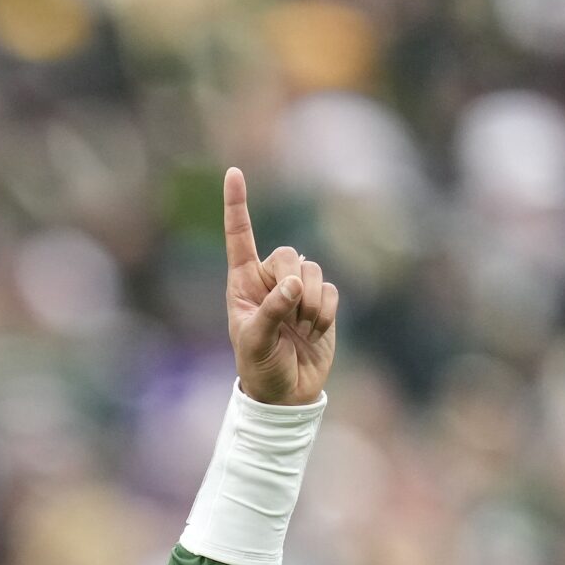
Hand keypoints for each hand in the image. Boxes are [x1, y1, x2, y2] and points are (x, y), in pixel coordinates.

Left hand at [223, 168, 337, 406]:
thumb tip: (293, 284)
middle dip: (294, 282)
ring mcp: (296, 290)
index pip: (239, 237)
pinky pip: (330, 291)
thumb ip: (272, 311)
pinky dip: (325, 313)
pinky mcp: (320, 302)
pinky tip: (315, 333)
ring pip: (313, 271)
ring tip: (301, 330)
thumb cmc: (259, 368)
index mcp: (242, 283)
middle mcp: (269, 280)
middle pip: (289, 253)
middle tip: (291, 315)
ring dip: (310, 303)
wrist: (286, 393)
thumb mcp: (255, 342)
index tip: (234, 172)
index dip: (237, 205)